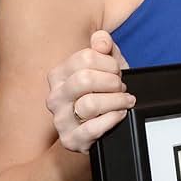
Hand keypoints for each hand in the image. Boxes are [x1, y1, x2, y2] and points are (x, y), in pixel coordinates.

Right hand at [45, 30, 133, 153]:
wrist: (99, 127)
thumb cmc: (102, 92)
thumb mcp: (106, 65)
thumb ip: (103, 47)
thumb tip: (101, 40)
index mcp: (59, 74)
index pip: (85, 57)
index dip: (109, 62)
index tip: (116, 71)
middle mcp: (55, 96)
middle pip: (85, 79)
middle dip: (112, 81)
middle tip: (121, 86)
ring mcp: (60, 120)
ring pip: (90, 104)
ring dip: (116, 101)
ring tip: (125, 101)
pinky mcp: (71, 140)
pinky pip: (92, 128)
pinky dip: (113, 119)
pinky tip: (120, 114)